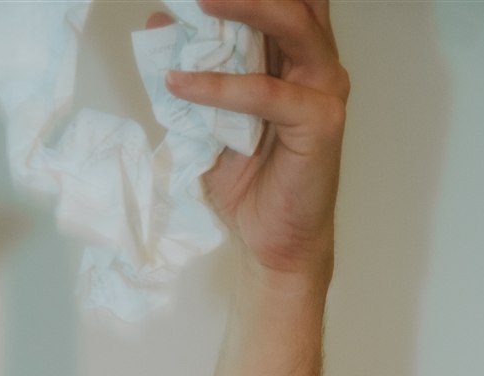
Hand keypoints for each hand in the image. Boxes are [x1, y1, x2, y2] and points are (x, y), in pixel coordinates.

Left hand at [149, 0, 347, 284]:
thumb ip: (191, 69)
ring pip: (291, 24)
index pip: (282, 0)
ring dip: (245, 7)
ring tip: (199, 4)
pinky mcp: (320, 120)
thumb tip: (159, 23)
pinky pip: (266, 92)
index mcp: (295, 54)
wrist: (270, 243)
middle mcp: (316, 62)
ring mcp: (324, 88)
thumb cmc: (248, 184)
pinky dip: (221, 86)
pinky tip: (181, 83)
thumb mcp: (207, 117)